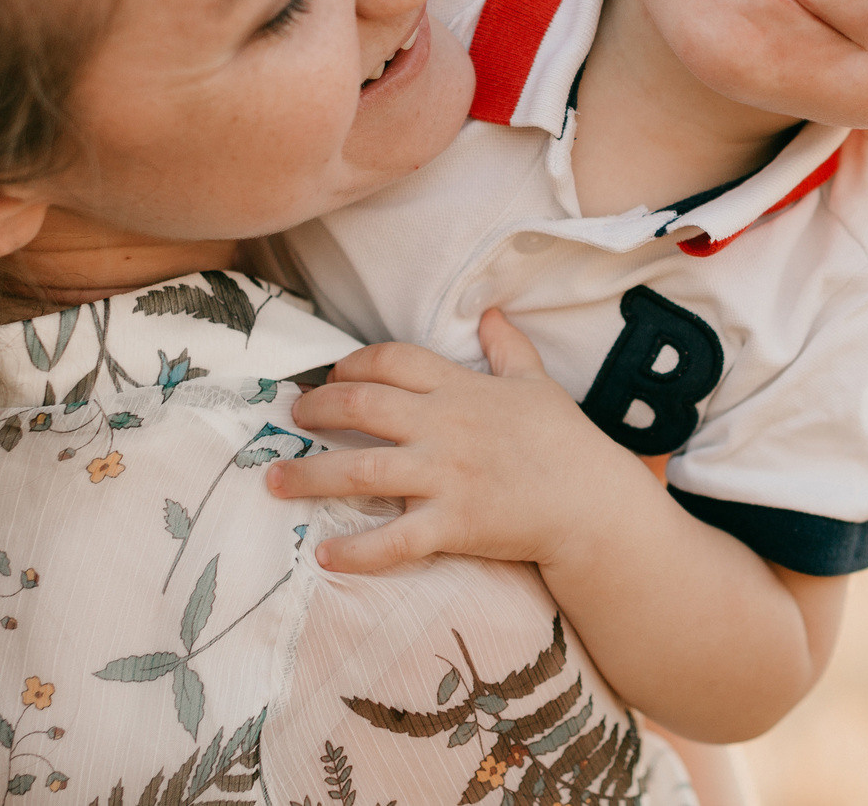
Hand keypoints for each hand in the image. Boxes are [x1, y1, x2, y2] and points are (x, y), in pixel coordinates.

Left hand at [267, 310, 655, 572]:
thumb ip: (508, 347)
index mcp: (461, 388)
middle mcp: (444, 427)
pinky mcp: (453, 523)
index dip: (352, 363)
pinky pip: (393, 540)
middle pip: (360, 406)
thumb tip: (492, 312)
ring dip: (309, 476)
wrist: (593, 502)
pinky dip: (356, 551)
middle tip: (291, 419)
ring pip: (360, 472)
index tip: (332, 375)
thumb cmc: (566, 441)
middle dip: (315, 409)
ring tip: (274, 481)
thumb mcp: (537, 382)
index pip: (391, 360)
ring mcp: (446, 476)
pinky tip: (324, 555)